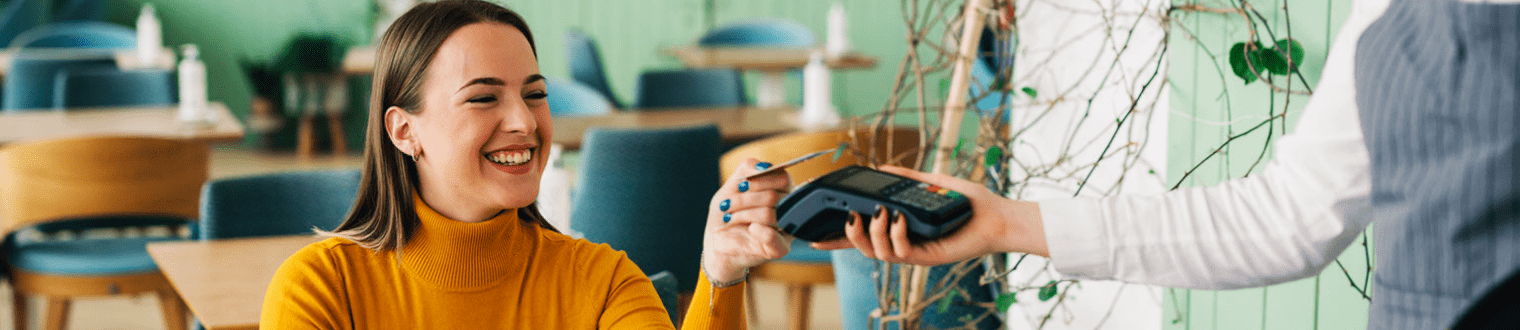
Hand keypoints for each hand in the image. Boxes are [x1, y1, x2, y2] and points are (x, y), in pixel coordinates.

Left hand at [701, 158, 792, 282]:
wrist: (717, 241)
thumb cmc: (727, 212)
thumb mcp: (731, 186)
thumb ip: (747, 169)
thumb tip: (763, 166)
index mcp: (781, 191)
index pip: (783, 178)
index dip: (760, 180)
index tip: (739, 186)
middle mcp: (788, 209)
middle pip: (773, 196)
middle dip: (744, 199)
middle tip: (726, 205)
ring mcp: (785, 229)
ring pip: (768, 215)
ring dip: (742, 215)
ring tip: (729, 218)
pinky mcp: (780, 248)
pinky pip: (772, 236)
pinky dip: (758, 231)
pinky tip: (748, 229)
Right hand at [810, 165, 1047, 264]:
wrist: (996, 216)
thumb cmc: (969, 203)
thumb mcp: (931, 183)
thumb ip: (905, 179)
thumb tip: (881, 171)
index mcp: (900, 228)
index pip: (864, 235)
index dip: (838, 238)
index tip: (814, 237)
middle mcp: (903, 242)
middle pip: (863, 248)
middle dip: (848, 236)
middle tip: (850, 216)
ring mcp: (913, 252)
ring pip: (877, 253)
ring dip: (872, 233)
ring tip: (879, 213)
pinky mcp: (926, 257)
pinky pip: (900, 252)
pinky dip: (895, 234)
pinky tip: (899, 218)